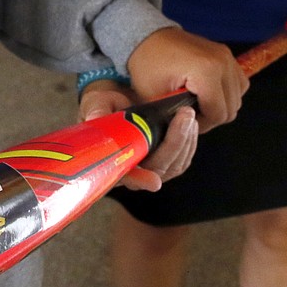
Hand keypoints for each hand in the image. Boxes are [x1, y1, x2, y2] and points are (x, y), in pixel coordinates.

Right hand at [79, 82, 198, 190]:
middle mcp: (130, 172)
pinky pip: (182, 161)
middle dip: (174, 143)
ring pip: (173, 167)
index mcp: (109, 161)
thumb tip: (95, 118)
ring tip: (188, 115)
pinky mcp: (166, 164)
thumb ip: (97, 111)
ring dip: (185, 141)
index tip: (154, 182)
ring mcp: (150, 170)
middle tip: (184, 116)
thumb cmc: (105, 107)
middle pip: (157, 169)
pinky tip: (191, 124)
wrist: (119, 105)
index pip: (125, 177)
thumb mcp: (96, 104)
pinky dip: (190, 143)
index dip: (140, 179)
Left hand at [126, 27, 247, 131]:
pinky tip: (207, 94)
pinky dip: (227, 94)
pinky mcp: (227, 55)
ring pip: (237, 98)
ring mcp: (227, 56)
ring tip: (198, 104)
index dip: (202, 125)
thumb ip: (173, 117)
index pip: (217, 114)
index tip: (185, 120)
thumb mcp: (154, 96)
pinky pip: (239, 84)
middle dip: (211, 117)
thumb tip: (186, 130)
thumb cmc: (148, 65)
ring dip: (220, 106)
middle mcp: (222, 61)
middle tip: (191, 115)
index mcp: (206, 70)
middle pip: (231, 108)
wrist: (148, 38)